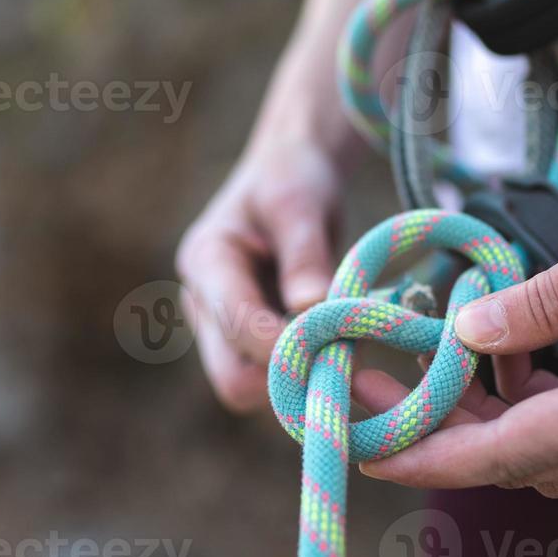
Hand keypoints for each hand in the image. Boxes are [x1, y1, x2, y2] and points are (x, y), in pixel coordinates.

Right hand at [176, 136, 344, 411]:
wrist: (292, 170)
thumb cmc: (293, 175)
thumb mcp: (299, 203)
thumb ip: (305, 256)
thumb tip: (312, 309)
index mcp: (207, 262)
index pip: (237, 327)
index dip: (287, 348)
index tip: (344, 350)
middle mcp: (204, 302)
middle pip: (234, 379)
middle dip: (291, 379)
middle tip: (350, 359)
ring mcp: (224, 324)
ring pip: (256, 386)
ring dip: (305, 377)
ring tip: (352, 342)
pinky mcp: (249, 337)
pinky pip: (276, 375)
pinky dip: (311, 369)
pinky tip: (345, 341)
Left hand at [353, 134, 557, 495]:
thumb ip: (550, 298)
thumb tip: (469, 331)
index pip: (518, 449)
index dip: (433, 452)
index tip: (365, 444)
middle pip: (528, 457)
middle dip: (443, 432)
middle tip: (374, 389)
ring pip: (554, 439)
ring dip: (486, 412)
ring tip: (422, 363)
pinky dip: (530, 391)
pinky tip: (498, 345)